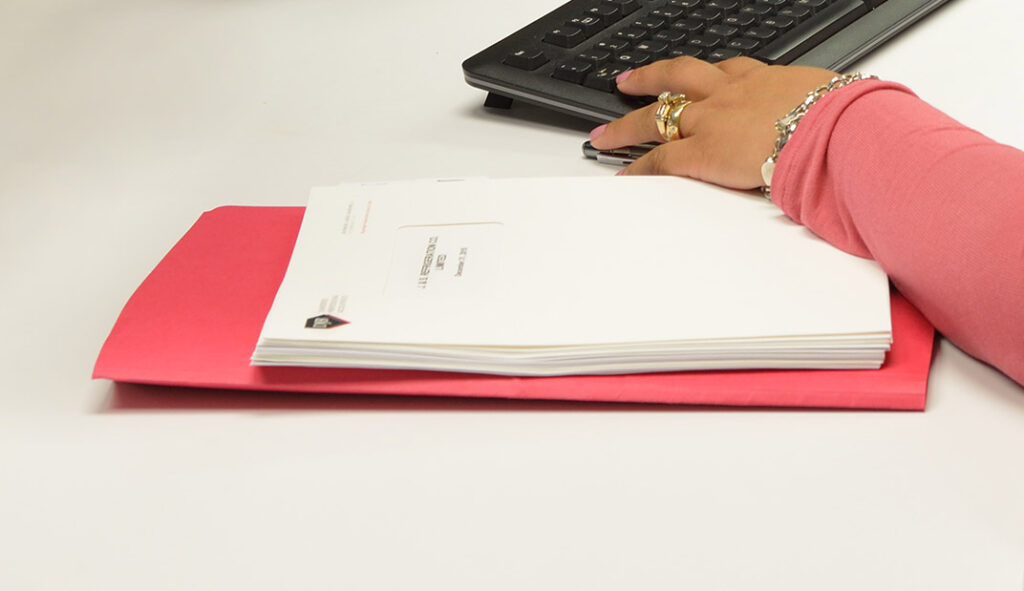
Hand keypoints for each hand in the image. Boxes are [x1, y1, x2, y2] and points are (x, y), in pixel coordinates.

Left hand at [588, 57, 837, 188]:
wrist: (835, 131)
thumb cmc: (845, 120)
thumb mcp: (835, 104)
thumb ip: (823, 113)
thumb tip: (843, 124)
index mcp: (768, 80)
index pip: (728, 71)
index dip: (706, 75)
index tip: (693, 76)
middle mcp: (732, 93)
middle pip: (679, 80)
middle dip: (650, 80)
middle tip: (628, 82)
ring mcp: (713, 120)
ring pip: (657, 116)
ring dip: (627, 125)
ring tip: (604, 134)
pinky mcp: (703, 152)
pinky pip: (660, 160)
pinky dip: (638, 168)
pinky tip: (623, 174)